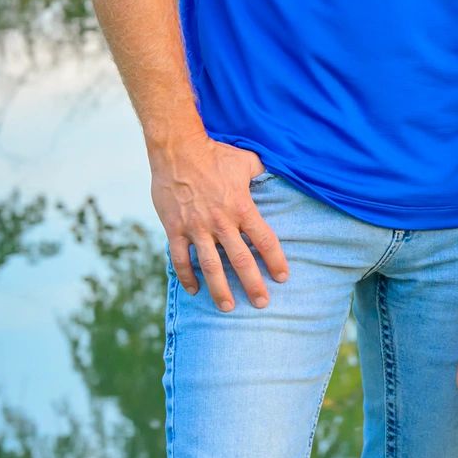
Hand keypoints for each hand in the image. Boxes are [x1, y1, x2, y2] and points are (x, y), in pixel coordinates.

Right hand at [148, 132, 286, 310]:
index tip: (283, 277)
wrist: (177, 149)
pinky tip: (194, 290)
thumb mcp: (248, 161)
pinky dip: (187, 276)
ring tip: (228, 307)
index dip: (275, 260)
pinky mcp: (174, 228)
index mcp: (242, 207)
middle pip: (240, 260)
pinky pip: (180, 259)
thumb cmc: (216, 153)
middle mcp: (221, 222)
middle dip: (252, 284)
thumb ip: (263, 173)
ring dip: (220, 289)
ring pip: (210, 266)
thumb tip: (279, 174)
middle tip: (262, 303)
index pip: (264, 240)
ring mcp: (196, 228)